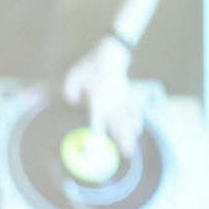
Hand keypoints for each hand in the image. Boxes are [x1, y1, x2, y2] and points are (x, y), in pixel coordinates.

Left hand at [63, 36, 142, 157]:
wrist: (109, 54)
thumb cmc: (87, 67)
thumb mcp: (73, 76)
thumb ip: (69, 90)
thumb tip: (71, 101)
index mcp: (97, 99)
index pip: (96, 120)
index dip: (97, 132)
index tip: (97, 144)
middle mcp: (112, 102)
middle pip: (117, 124)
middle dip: (120, 139)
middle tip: (125, 153)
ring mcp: (122, 99)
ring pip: (127, 119)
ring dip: (129, 134)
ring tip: (131, 148)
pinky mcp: (128, 94)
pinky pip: (135, 108)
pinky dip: (137, 119)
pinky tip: (138, 130)